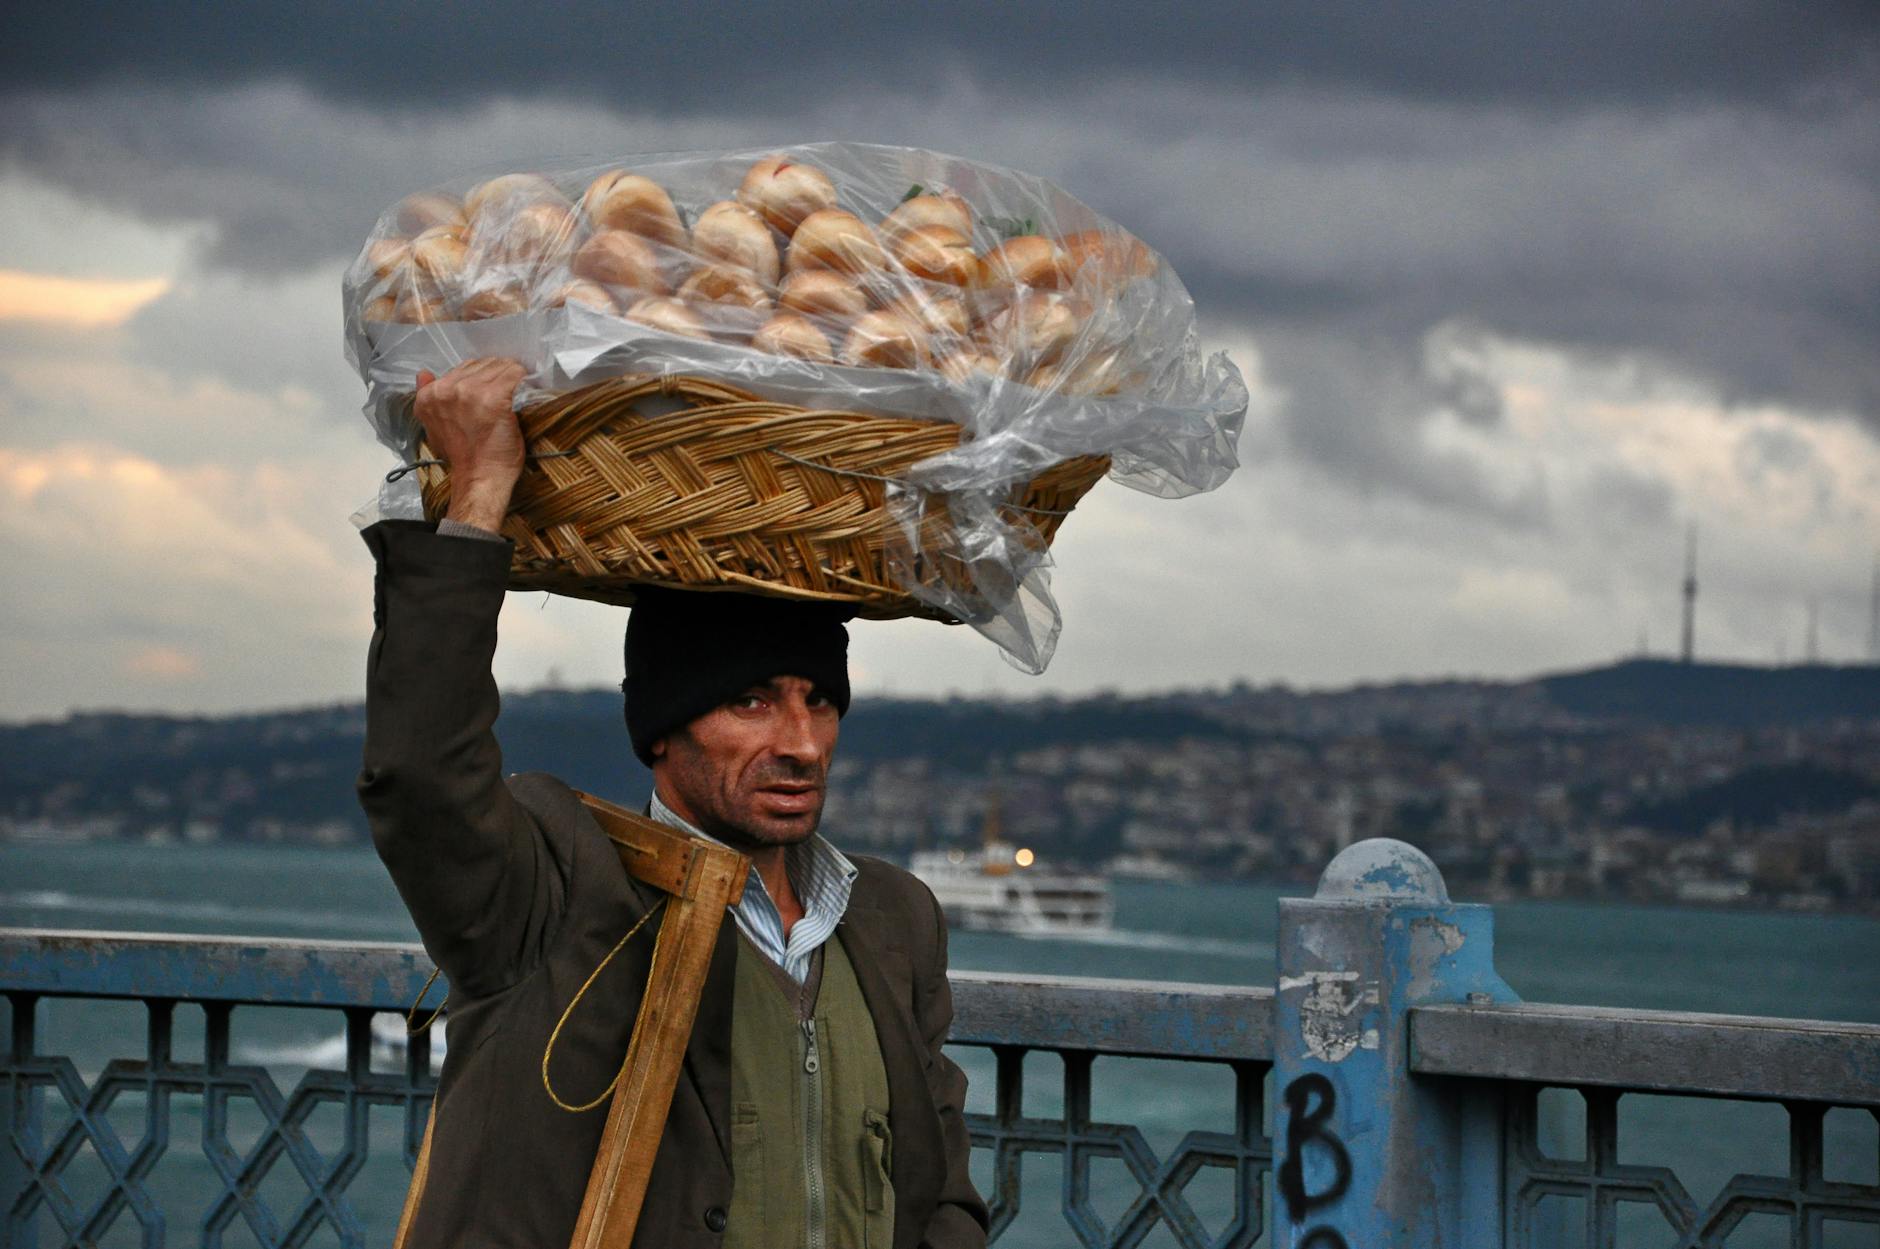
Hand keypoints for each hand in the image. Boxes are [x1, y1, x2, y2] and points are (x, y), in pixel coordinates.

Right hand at [414, 359, 527, 532]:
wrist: (480, 478)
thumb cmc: (463, 457)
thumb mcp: (434, 427)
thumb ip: (428, 397)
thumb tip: (423, 373)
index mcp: (430, 395)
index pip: (462, 368)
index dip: (480, 378)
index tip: (490, 391)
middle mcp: (447, 389)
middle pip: (481, 364)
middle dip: (496, 375)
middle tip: (506, 393)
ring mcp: (471, 391)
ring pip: (499, 366)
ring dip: (511, 377)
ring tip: (516, 394)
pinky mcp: (495, 397)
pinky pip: (515, 374)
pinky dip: (523, 379)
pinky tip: (526, 389)